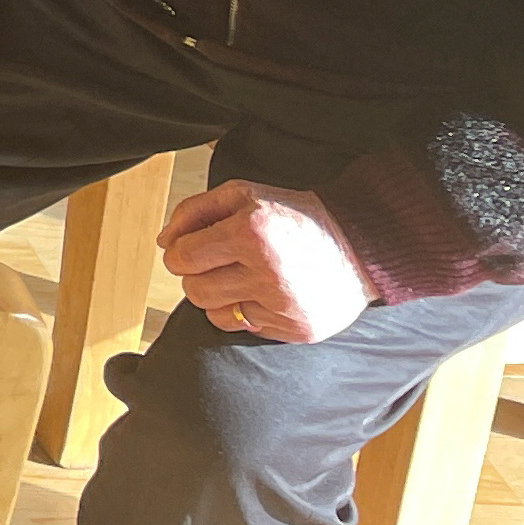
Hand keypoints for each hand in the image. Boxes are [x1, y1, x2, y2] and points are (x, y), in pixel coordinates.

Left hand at [161, 181, 373, 343]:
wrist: (360, 246)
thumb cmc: (294, 215)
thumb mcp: (243, 195)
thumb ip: (194, 211)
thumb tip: (163, 241)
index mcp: (250, 232)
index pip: (182, 257)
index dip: (179, 253)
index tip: (193, 249)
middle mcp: (267, 272)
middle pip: (194, 289)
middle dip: (195, 275)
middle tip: (216, 263)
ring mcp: (283, 305)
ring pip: (213, 314)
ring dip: (216, 296)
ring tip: (239, 277)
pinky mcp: (296, 329)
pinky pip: (244, 329)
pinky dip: (243, 312)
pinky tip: (262, 293)